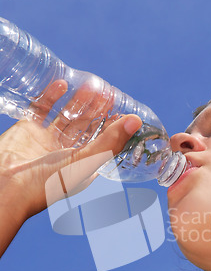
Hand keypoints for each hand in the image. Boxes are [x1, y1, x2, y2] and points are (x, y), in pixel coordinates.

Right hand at [0, 80, 141, 254]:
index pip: (104, 142)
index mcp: (83, 165)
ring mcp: (47, 141)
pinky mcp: (28, 130)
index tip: (123, 108)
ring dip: (78, 102)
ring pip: (67, 117)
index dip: (113, 126)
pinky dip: (52, 96)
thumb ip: (111, 141)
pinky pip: (42, 109)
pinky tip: (63, 84)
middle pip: (86, 127)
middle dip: (97, 110)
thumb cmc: (48, 182)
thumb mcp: (86, 161)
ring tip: (91, 86)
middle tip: (108, 92)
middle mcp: (67, 153)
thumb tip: (136, 121)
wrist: (6, 186)